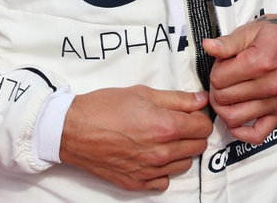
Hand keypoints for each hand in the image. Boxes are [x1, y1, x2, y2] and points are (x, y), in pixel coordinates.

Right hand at [59, 87, 211, 191]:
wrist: (72, 130)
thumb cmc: (104, 108)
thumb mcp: (143, 93)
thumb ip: (178, 99)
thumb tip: (201, 99)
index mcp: (166, 127)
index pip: (204, 127)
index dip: (200, 117)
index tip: (191, 114)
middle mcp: (161, 152)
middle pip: (198, 147)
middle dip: (193, 134)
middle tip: (178, 124)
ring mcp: (149, 171)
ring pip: (184, 165)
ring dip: (180, 152)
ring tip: (164, 140)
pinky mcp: (136, 183)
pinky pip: (163, 182)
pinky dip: (162, 171)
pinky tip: (152, 157)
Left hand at [202, 6, 276, 143]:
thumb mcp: (252, 30)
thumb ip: (229, 42)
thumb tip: (208, 46)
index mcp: (261, 62)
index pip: (219, 78)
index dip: (215, 70)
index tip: (223, 64)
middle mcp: (270, 85)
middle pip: (224, 98)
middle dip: (217, 88)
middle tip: (225, 77)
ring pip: (235, 117)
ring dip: (224, 108)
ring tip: (228, 95)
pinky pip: (257, 135)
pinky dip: (242, 133)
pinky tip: (237, 121)